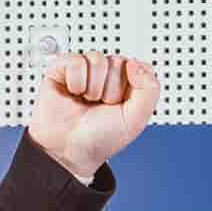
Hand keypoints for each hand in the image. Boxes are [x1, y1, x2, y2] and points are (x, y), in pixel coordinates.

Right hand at [29, 52, 159, 184]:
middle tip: (100, 106)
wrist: (70, 150)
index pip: (140, 66)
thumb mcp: (136, 119)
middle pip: (118, 62)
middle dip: (111, 90)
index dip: (133, 87)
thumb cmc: (101, 138)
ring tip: (86, 101)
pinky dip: (76, 82)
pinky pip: (76, 61)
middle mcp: (107, 74)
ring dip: (93, 88)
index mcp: (127, 84)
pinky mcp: (62, 68)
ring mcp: (85, 70)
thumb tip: (134, 63)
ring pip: (97, 60)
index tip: (123, 105)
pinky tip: (73, 93)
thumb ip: (149, 89)